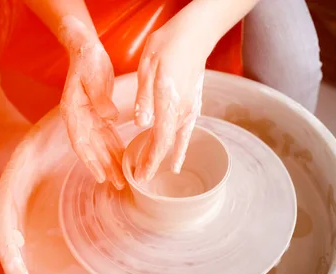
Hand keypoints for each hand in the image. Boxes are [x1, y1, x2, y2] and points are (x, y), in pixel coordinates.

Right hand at [59, 27, 125, 189]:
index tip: (100, 176)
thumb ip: (100, 99)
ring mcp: (88, 118)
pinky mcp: (98, 114)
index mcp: (73, 112)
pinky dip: (115, 148)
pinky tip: (123, 159)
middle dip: (105, 168)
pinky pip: (107, 136)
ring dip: (111, 161)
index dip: (90, 161)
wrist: (86, 49)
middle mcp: (79, 119)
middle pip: (92, 149)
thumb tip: (109, 118)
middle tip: (118, 185)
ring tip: (123, 179)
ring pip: (101, 145)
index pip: (80, 142)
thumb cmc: (87, 62)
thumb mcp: (93, 77)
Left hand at [132, 21, 207, 182]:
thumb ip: (144, 99)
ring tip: (162, 172)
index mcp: (169, 103)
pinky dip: (181, 145)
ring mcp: (191, 107)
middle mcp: (183, 110)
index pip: (159, 141)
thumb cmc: (167, 46)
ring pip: (178, 139)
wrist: (195, 34)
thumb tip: (141, 125)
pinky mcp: (194, 102)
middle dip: (155, 162)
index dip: (150, 160)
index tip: (141, 175)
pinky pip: (187, 130)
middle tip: (143, 178)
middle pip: (168, 144)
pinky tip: (178, 153)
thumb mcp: (147, 68)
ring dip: (168, 156)